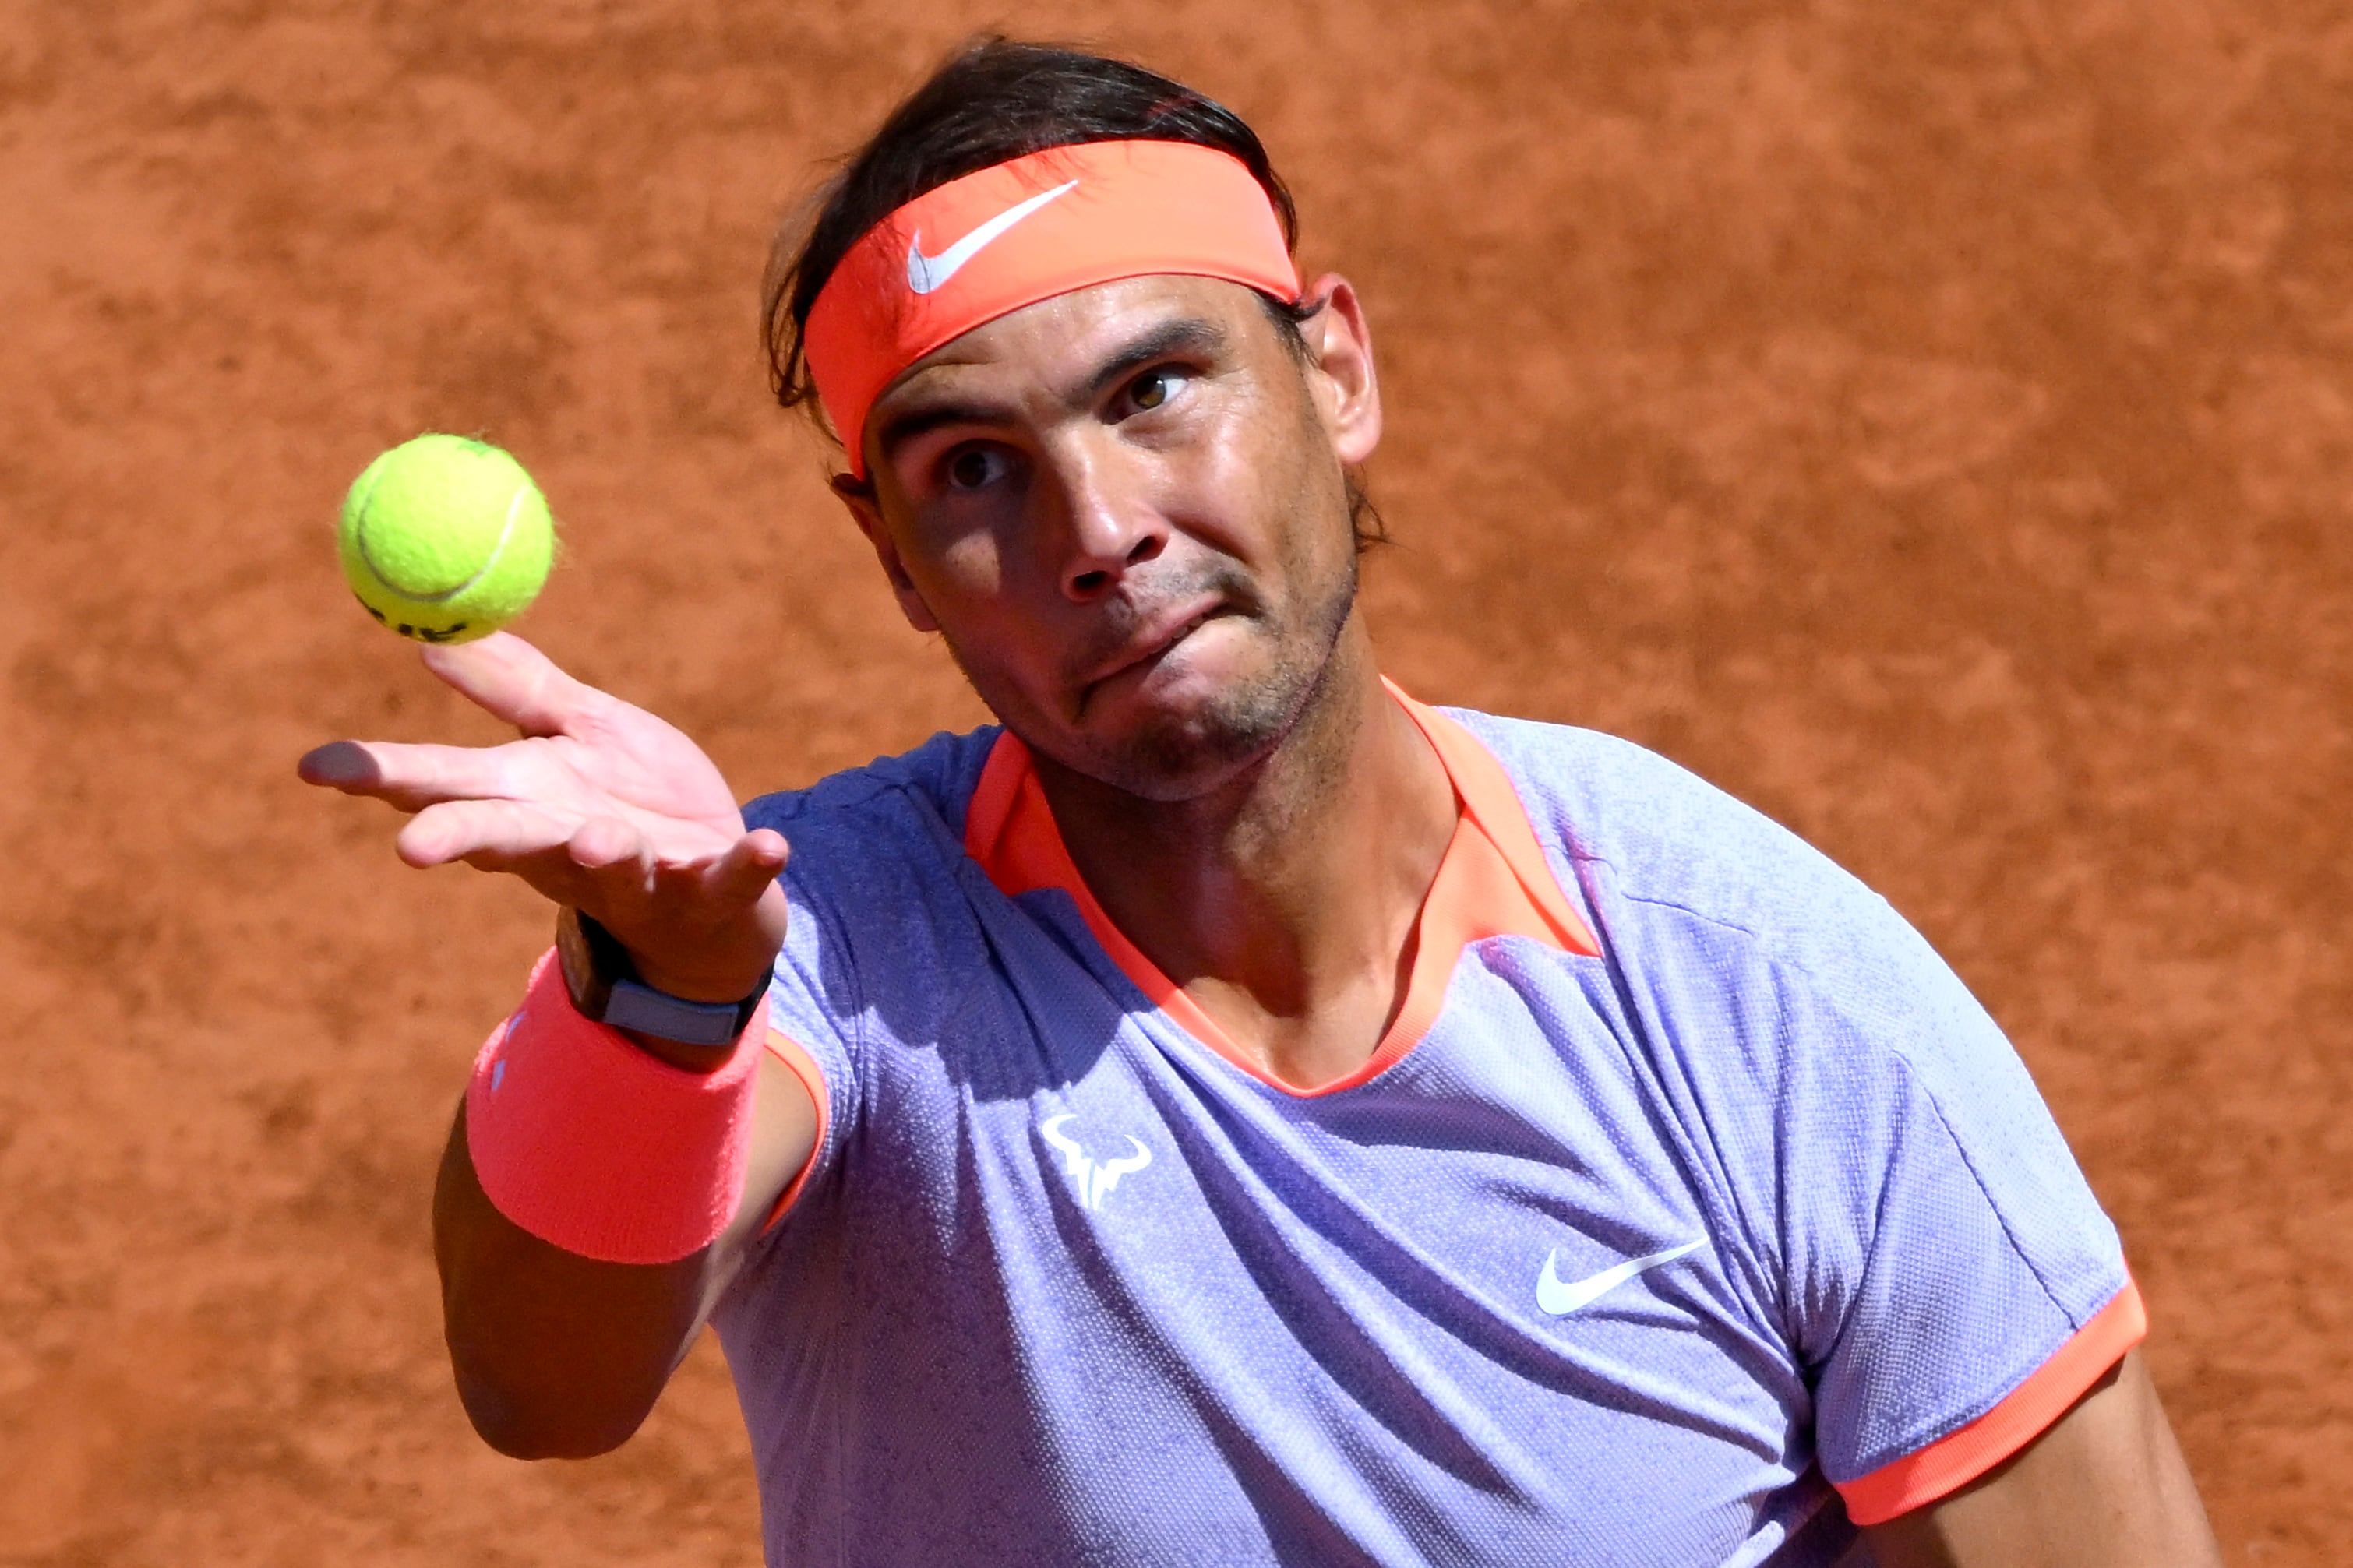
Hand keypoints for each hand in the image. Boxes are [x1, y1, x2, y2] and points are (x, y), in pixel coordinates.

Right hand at [298, 633, 787, 1002]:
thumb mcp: (575, 734)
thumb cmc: (630, 803)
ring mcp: (641, 873)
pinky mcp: (712, 888)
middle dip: (458, 840)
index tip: (313, 767)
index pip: (439, 786)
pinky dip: (749, 866)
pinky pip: (732, 879)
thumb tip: (434, 636)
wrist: (714, 895)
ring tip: (596, 836)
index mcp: (526, 801)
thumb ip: (515, 689)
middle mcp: (568, 844)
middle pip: (503, 839)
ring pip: (610, 866)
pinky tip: (770, 846)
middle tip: (411, 847)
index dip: (377, 777)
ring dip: (601, 853)